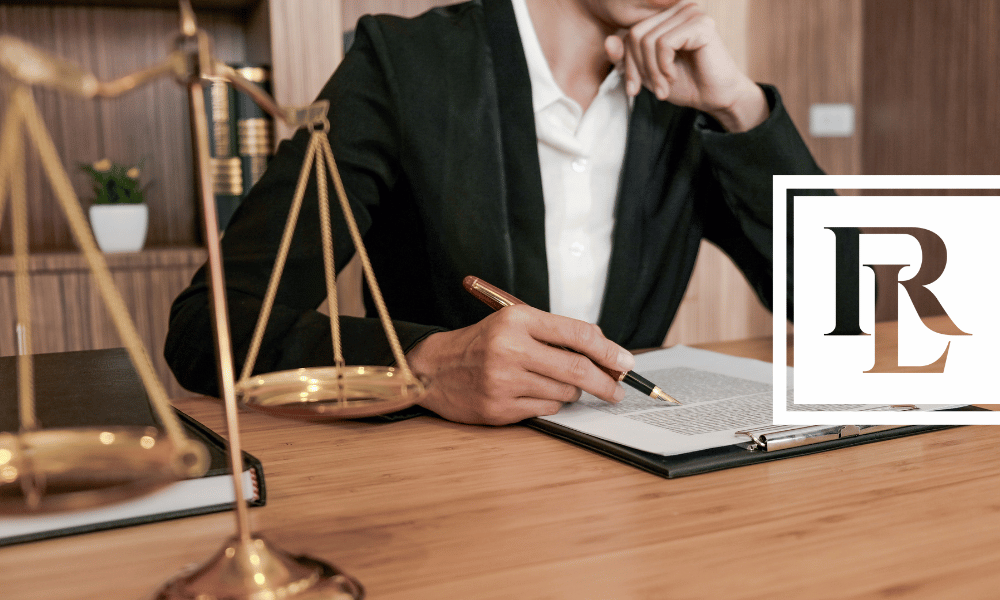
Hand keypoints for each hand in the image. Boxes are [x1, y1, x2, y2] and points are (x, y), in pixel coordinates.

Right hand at [405, 305, 634, 425]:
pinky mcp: (499, 408)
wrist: (433, 368)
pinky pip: (546, 410)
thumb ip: (556, 334)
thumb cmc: (482, 344)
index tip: (625, 363)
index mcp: (517, 320)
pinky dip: (550, 404)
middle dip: (606, 382)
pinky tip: (533, 394)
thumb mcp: (514, 324)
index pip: (578, 334)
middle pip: (578, 370)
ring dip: (571, 392)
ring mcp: (504, 381)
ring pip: (564, 393)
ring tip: (553, 383)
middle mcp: (510, 348)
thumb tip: (606, 353)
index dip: (609, 351)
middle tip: (617, 390)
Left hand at [604, 1, 767, 131]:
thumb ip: (626, 58)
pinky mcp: (700, 24)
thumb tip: (608, 40)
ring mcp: (690, 12)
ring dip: (652, 71)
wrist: (716, 98)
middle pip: (635, 34)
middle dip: (639, 68)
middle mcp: (678, 8)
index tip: (633, 88)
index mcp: (665, 16)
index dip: (626, 63)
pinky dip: (663, 66)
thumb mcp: (646, 72)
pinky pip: (664, 43)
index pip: (630, 33)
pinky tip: (674, 76)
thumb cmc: (685, 83)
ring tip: (664, 87)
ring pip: (648, 40)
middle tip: (654, 89)